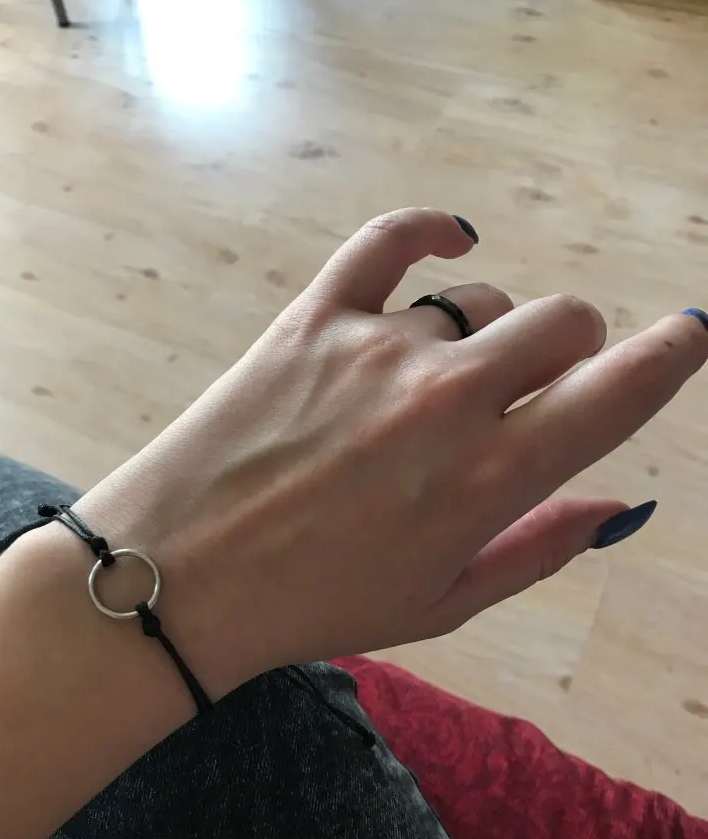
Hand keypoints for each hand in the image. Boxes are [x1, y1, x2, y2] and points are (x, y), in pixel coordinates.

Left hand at [72, 208, 707, 697]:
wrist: (181, 577)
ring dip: (486, 332)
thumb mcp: (441, 605)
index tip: (693, 332)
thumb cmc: (315, 605)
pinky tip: (450, 241)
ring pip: (483, 297)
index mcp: (487, 481)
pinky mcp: (315, 318)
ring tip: (438, 379)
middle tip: (534, 382)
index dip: (670, 357)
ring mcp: (380, 349)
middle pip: (563, 321)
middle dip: (571, 348)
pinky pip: (390, 240)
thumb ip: (537, 549)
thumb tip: (619, 508)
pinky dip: (430, 233)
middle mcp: (447, 401)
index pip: (615, 396)